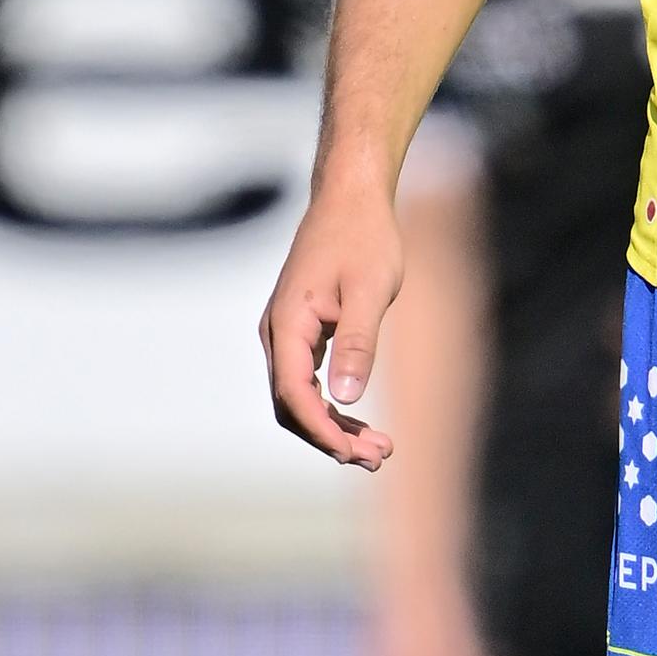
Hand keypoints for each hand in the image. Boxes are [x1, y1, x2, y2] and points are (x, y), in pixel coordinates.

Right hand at [258, 175, 401, 467]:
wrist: (351, 199)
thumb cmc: (364, 238)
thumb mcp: (370, 290)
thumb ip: (358, 343)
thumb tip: (345, 398)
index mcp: (287, 324)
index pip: (294, 394)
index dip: (321, 430)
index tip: (353, 453)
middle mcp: (278, 334)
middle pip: (292, 405)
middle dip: (330, 437)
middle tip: (378, 456)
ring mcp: (286, 334)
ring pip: (299, 397)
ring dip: (332, 426)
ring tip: (378, 448)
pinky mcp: (301, 332)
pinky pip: (307, 381)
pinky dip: (331, 405)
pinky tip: (359, 419)